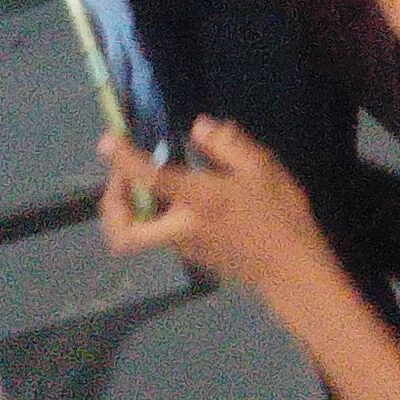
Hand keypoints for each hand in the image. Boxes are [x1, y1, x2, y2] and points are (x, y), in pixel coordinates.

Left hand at [94, 118, 334, 296]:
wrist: (293, 272)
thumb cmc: (280, 217)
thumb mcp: (262, 168)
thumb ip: (227, 144)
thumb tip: (197, 127)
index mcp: (198, 201)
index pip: (149, 179)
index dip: (122, 160)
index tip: (106, 141)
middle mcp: (181, 230)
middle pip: (123, 233)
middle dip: (111, 205)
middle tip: (121, 176)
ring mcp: (185, 249)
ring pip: (140, 233)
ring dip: (133, 207)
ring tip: (147, 179)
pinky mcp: (194, 258)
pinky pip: (160, 235)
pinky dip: (155, 215)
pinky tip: (178, 197)